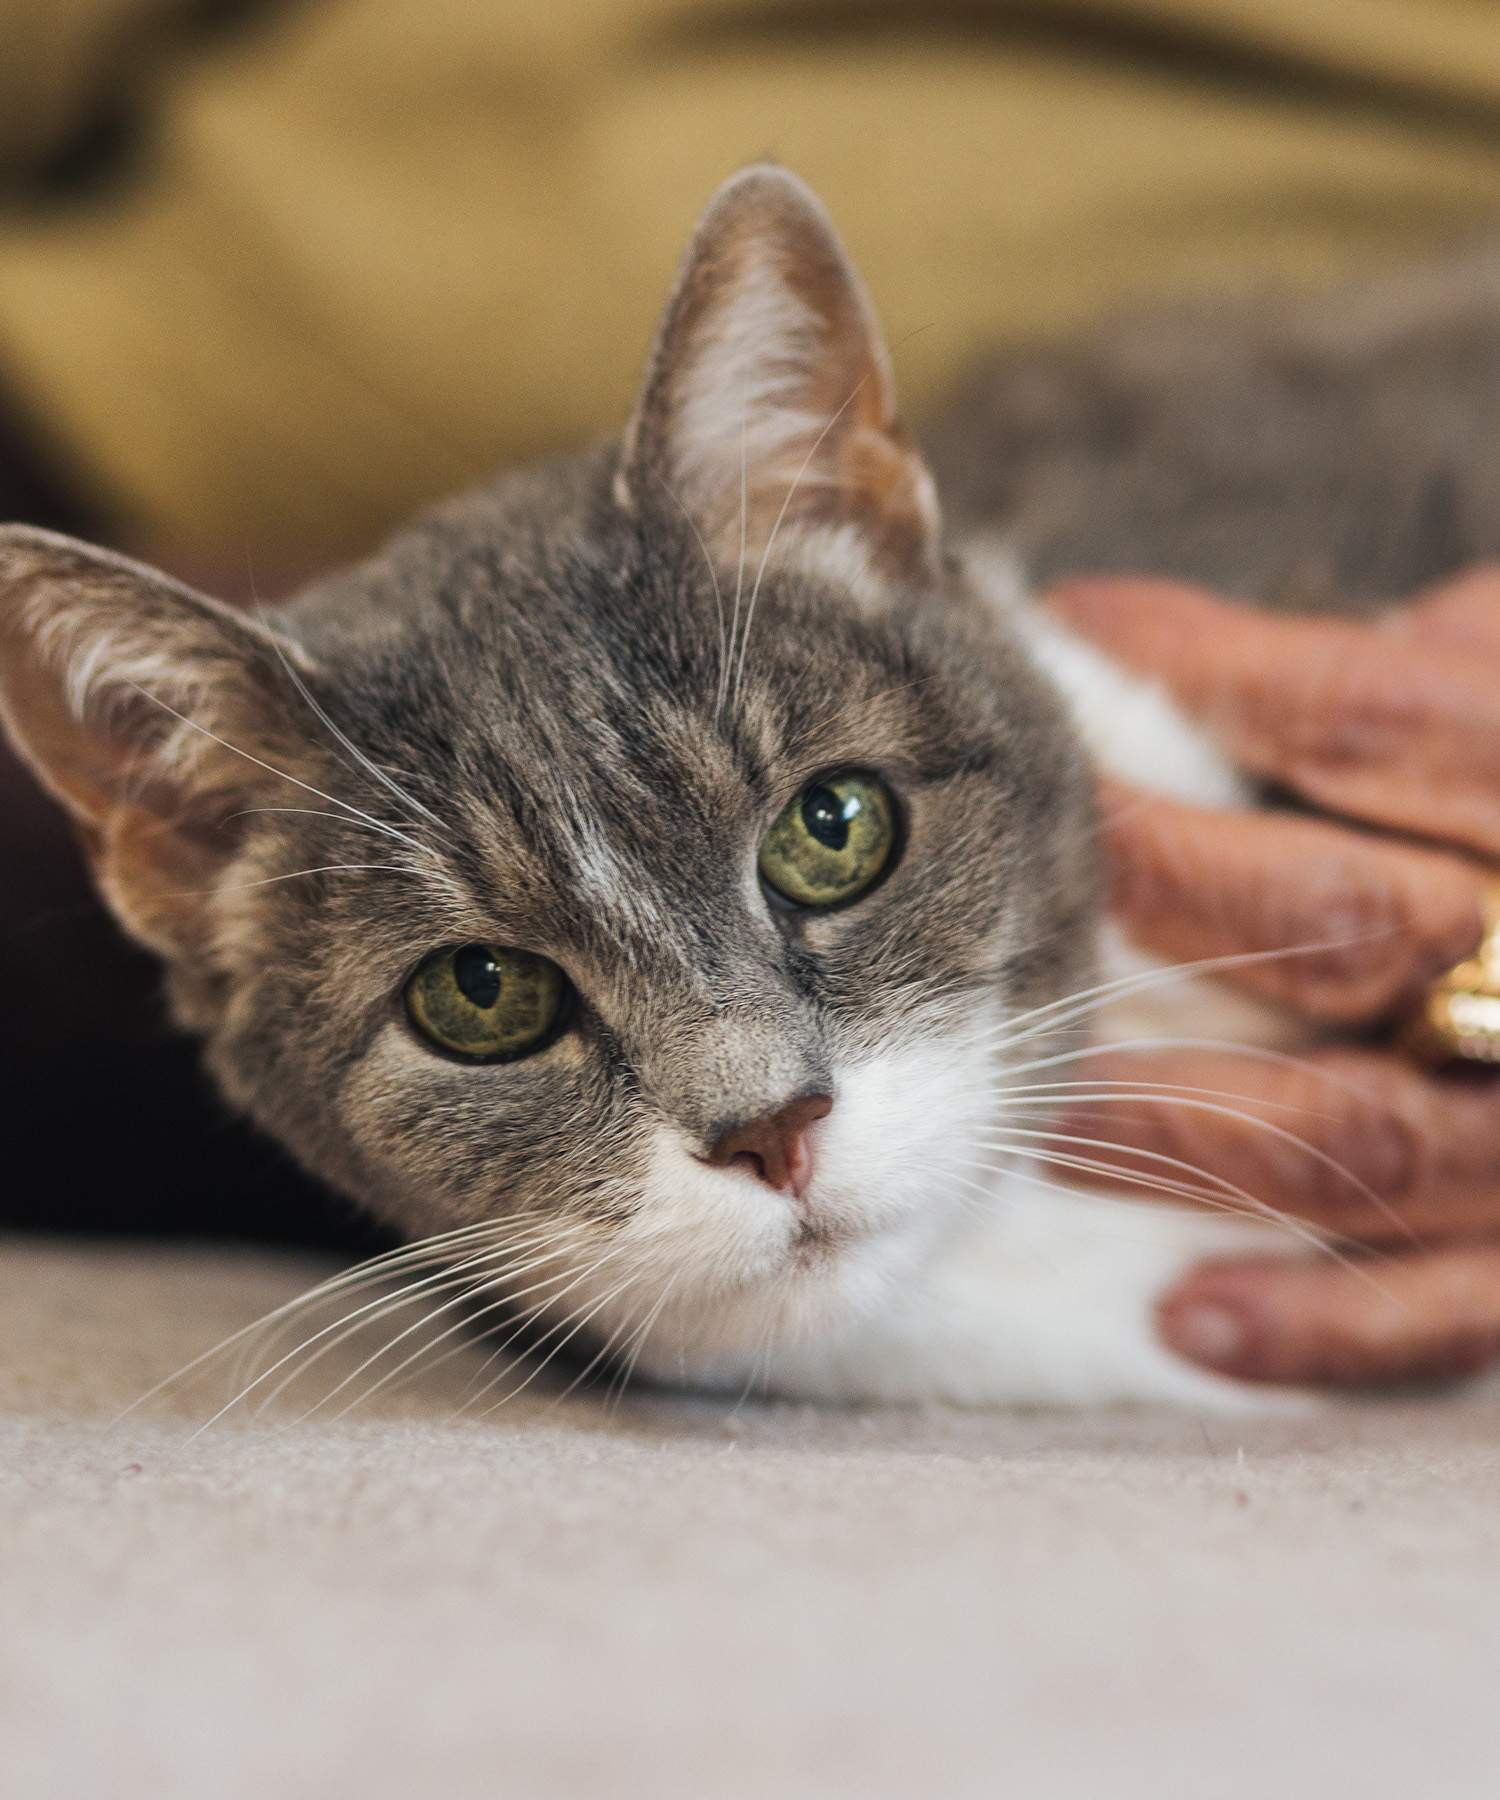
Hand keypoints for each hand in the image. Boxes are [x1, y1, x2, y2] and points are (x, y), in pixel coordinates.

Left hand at [1046, 567, 1499, 1386]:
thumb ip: (1380, 673)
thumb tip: (1121, 642)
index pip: (1368, 722)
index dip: (1204, 681)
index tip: (1066, 650)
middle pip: (1345, 923)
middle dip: (1163, 891)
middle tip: (1023, 880)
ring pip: (1358, 1133)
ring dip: (1177, 1126)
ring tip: (1041, 1112)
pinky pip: (1443, 1312)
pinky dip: (1315, 1324)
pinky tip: (1183, 1322)